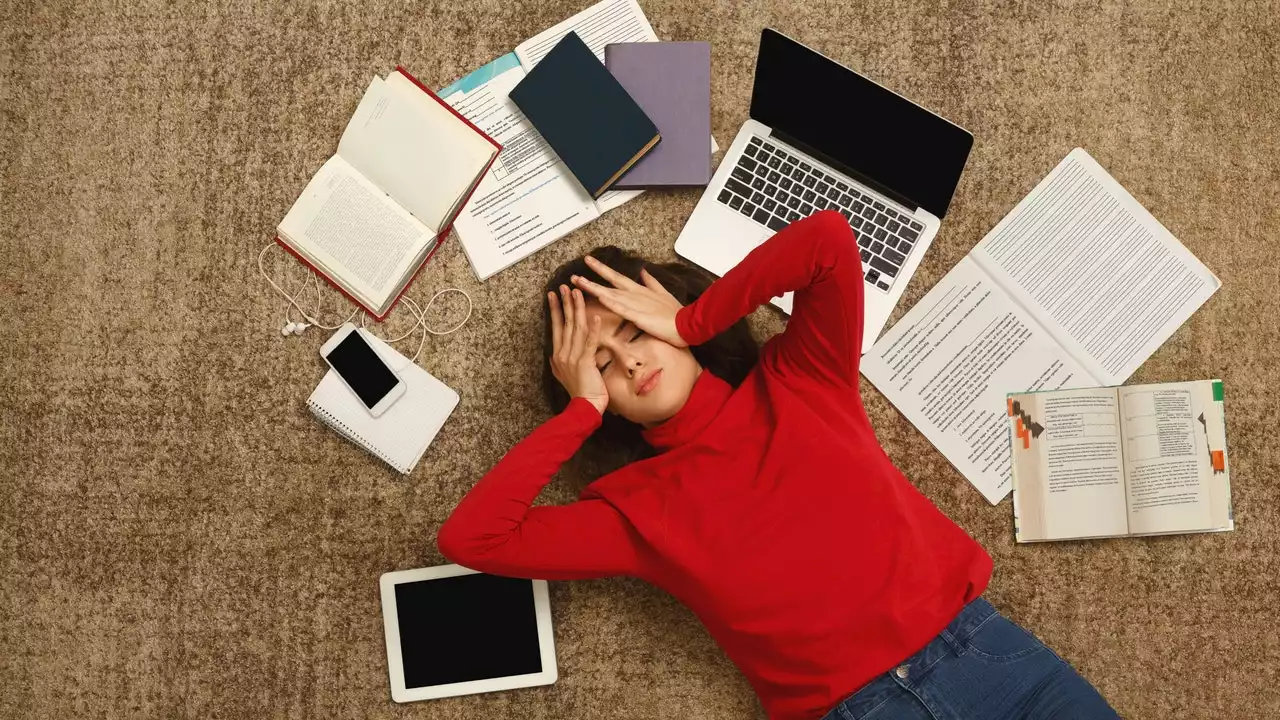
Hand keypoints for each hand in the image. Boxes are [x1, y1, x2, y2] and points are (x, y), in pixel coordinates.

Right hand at [548, 285, 608, 413]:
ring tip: (578, 293)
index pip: (556, 327)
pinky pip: (589, 342)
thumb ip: (562, 360)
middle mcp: (562, 354)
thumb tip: (556, 353)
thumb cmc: (581, 392)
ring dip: (577, 309)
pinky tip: (596, 316)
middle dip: (564, 303)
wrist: (584, 408)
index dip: (555, 310)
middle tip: (564, 286)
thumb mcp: (566, 373)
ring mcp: (572, 358)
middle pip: (564, 323)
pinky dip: (593, 329)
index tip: (554, 294)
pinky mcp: (585, 363)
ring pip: (575, 329)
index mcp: (558, 355)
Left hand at [571, 256, 686, 347]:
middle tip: (573, 275)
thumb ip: (651, 282)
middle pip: (608, 284)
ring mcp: (636, 304)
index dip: (601, 269)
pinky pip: (621, 308)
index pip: (616, 277)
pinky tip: (599, 297)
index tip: (589, 261)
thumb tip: (644, 271)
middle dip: (591, 278)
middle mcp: (634, 294)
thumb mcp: (662, 294)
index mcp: (639, 290)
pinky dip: (610, 302)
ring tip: (578, 283)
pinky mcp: (639, 316)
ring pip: (610, 294)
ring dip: (594, 288)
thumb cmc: (675, 313)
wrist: (687, 324)